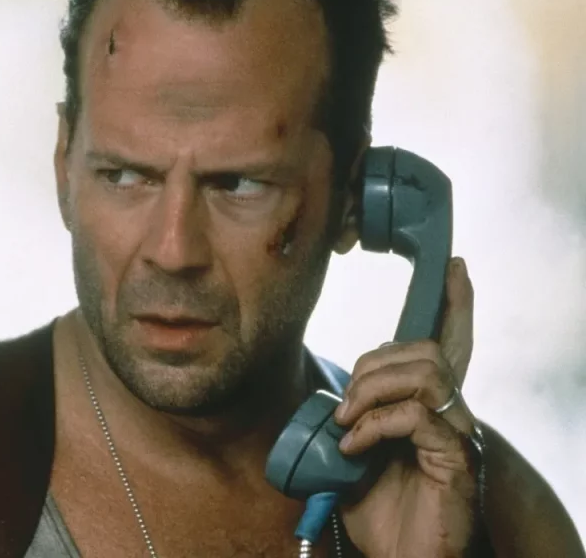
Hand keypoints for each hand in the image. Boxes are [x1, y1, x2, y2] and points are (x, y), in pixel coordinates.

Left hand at [334, 257, 480, 557]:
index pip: (449, 347)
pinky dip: (375, 424)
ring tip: (348, 421)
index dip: (455, 307)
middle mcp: (453, 417)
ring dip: (373, 389)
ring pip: (425, 372)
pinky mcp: (457, 461)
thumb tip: (324, 403)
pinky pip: (417, 416)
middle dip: (374, 363)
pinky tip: (354, 447)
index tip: (454, 268)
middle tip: (345, 403)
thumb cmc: (382, 516)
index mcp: (431, 410)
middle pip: (426, 351)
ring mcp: (459, 437)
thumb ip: (350, 424)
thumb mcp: (354, 460)